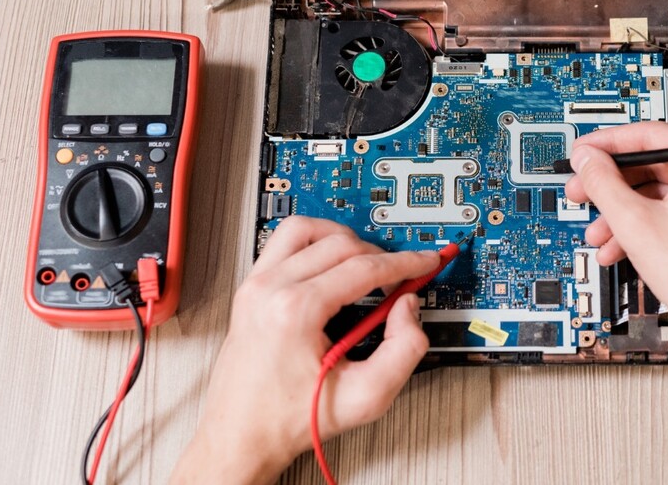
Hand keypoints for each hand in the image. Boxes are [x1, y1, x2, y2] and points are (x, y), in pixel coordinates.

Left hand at [172, 216, 439, 483]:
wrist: (242, 437)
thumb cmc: (288, 420)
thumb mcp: (365, 398)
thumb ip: (404, 351)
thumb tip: (408, 308)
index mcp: (295, 311)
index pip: (364, 267)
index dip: (405, 262)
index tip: (425, 262)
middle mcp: (270, 290)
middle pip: (341, 244)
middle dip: (381, 255)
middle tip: (402, 275)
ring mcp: (255, 286)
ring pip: (307, 229)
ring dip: (343, 239)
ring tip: (365, 262)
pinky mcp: (249, 290)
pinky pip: (283, 242)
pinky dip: (313, 243)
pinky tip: (330, 263)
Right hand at [563, 122, 667, 366]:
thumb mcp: (636, 223)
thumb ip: (604, 184)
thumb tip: (587, 160)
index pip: (649, 135)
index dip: (607, 145)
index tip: (583, 154)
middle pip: (652, 165)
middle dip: (611, 187)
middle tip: (582, 193)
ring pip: (659, 194)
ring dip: (622, 212)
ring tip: (598, 233)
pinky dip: (644, 226)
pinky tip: (619, 247)